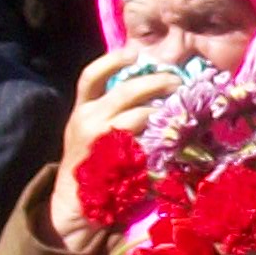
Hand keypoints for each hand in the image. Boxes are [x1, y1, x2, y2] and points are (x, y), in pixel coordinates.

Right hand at [45, 48, 174, 242]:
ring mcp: (103, 141)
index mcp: (81, 109)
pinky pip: (147, 142)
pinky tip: (176, 134)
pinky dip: (164, 136)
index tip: (136, 53)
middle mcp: (88, 120)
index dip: (114, 59)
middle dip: (156, 81)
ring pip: (140, 115)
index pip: (91, 75)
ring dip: (164, 109)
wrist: (74, 202)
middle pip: (126, 90)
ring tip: (181, 106)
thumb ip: (107, 107)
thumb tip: (142, 82)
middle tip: (177, 80)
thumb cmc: (89, 160)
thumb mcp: (88, 128)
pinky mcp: (118, 160)